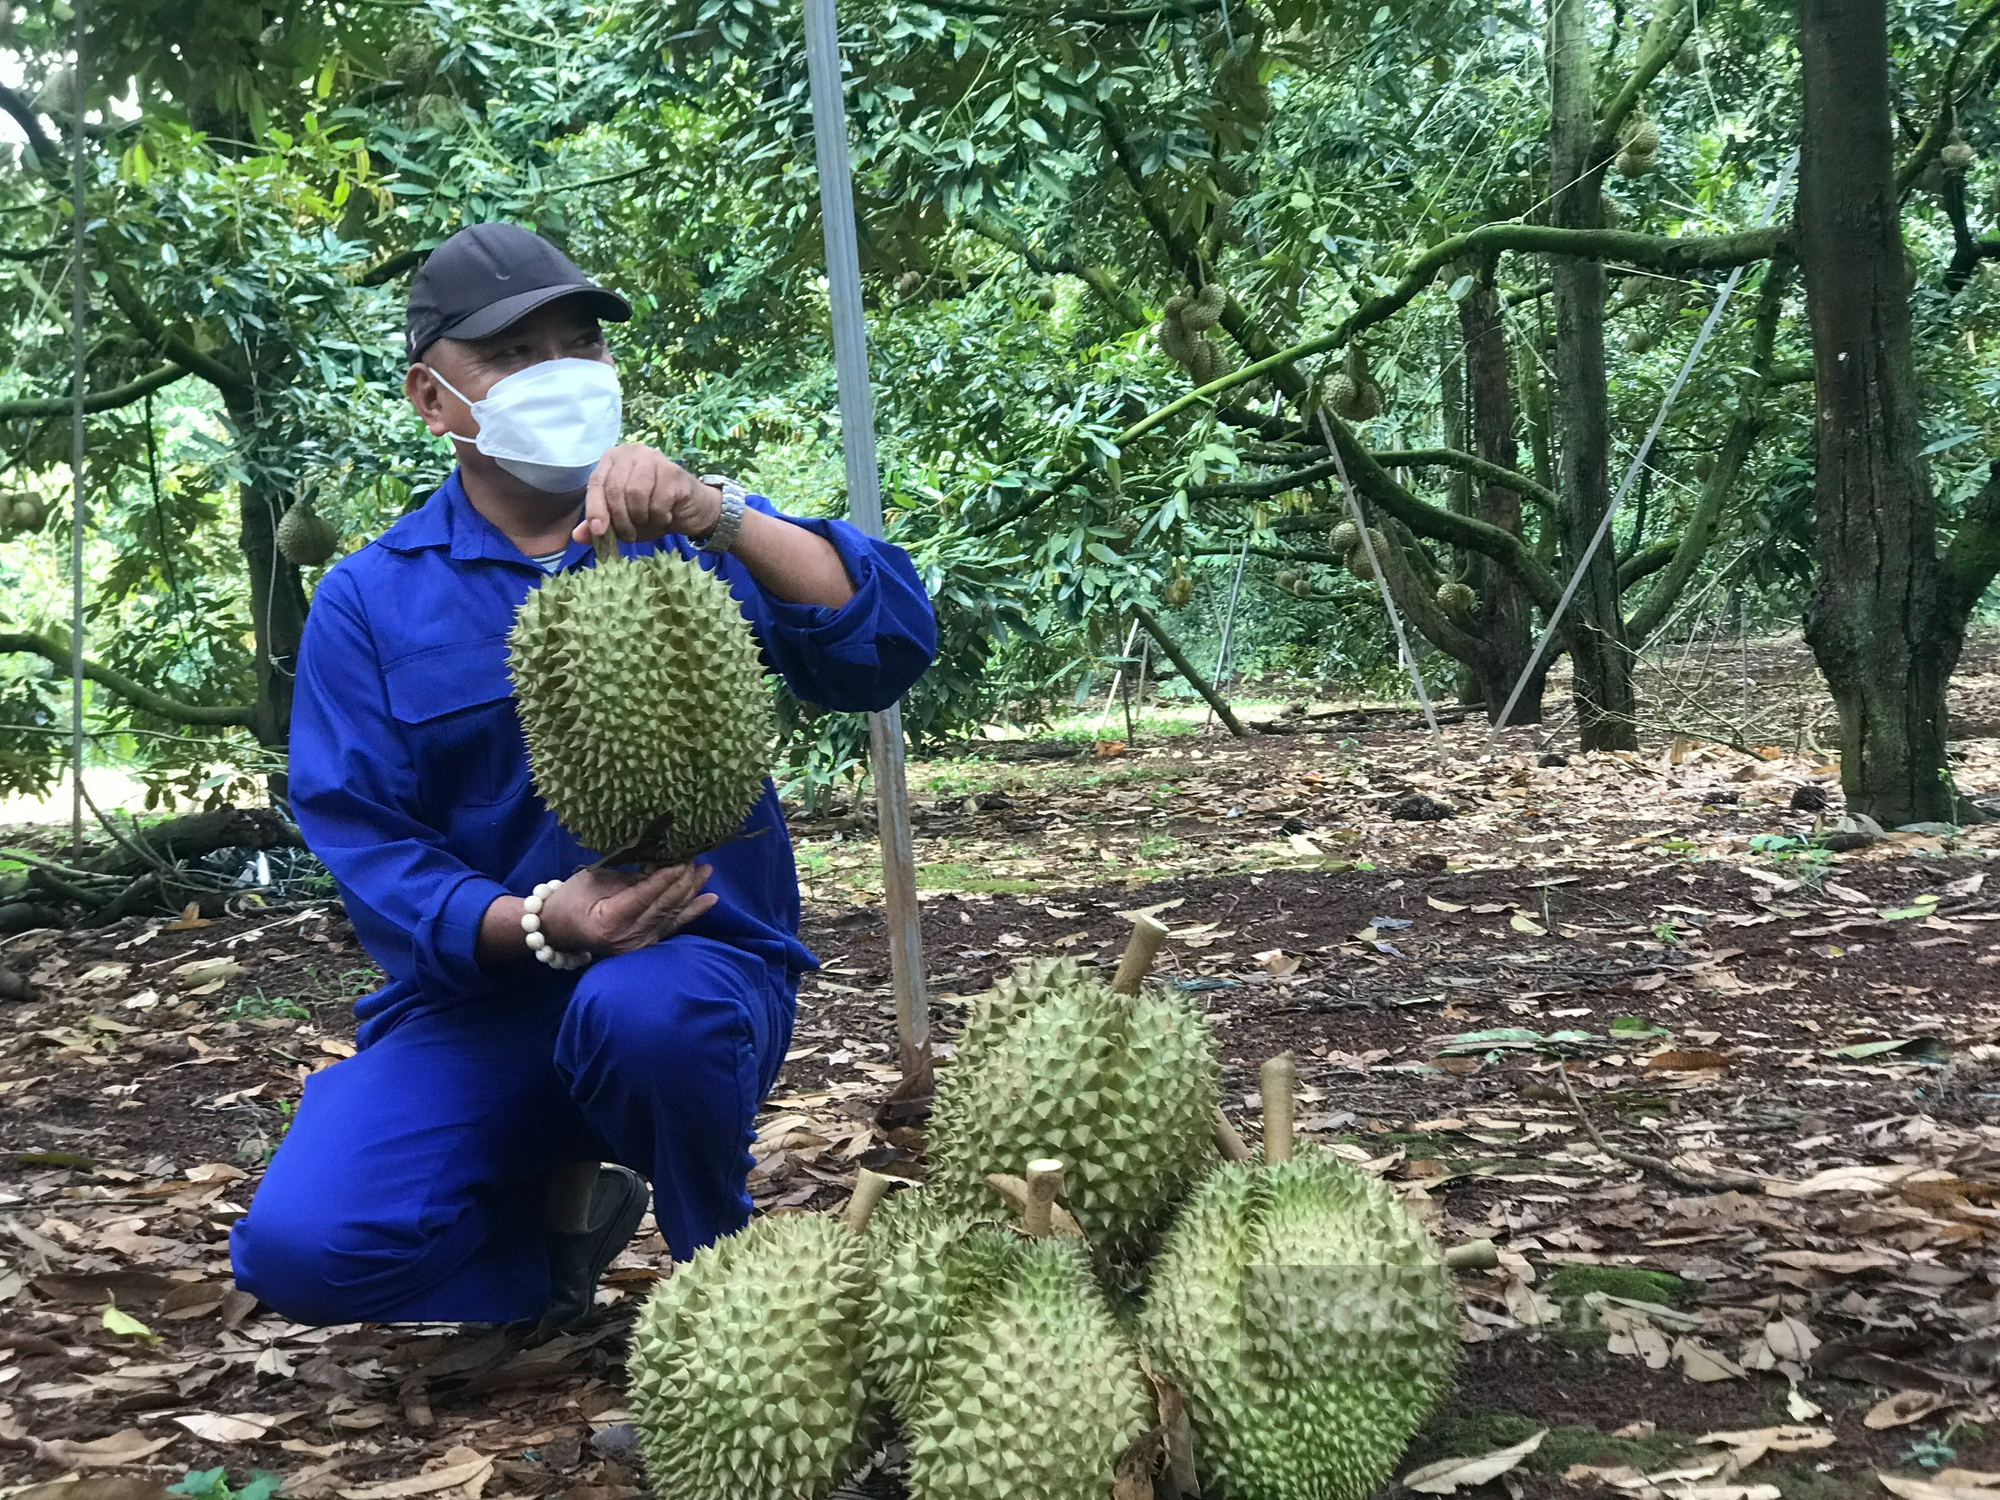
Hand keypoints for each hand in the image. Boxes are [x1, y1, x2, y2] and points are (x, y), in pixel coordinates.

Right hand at [539, 863, 715, 955]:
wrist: (559, 930)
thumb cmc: (572, 898)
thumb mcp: (595, 879)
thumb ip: (628, 876)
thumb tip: (661, 863)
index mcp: (609, 920)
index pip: (644, 896)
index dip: (665, 878)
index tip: (682, 859)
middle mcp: (627, 937)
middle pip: (663, 906)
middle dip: (683, 881)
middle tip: (697, 859)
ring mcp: (639, 944)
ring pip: (672, 914)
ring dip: (692, 891)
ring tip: (706, 870)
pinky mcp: (647, 944)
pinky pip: (673, 926)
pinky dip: (692, 911)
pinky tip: (710, 898)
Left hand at [572, 445, 722, 546]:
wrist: (689, 510)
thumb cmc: (651, 511)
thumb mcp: (622, 521)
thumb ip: (598, 526)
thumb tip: (577, 536)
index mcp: (612, 459)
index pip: (596, 482)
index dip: (596, 508)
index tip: (599, 531)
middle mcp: (632, 452)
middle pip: (615, 489)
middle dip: (620, 519)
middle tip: (628, 535)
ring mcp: (654, 458)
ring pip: (636, 493)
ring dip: (640, 517)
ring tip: (647, 523)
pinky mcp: (674, 471)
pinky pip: (658, 500)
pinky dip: (660, 516)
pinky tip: (665, 516)